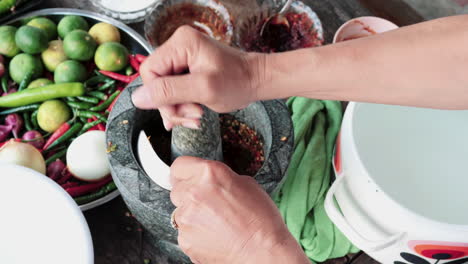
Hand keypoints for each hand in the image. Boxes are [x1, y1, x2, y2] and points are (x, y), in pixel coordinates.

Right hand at [132, 26, 266, 129]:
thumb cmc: (238, 81)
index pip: (150, 71)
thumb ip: (169, 92)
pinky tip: (193, 115)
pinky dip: (182, 106)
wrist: (256, 81)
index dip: (158, 96)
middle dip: (172, 105)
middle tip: (192, 116)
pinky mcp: (187, 69)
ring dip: (178, 108)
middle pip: (156, 82)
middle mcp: (179, 46)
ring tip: (196, 117)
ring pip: (164, 89)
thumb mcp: (203, 89)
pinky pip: (174, 90)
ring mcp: (183, 58)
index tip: (176, 110)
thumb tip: (138, 98)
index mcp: (181, 43)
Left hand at [170, 156, 309, 263]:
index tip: (189, 177)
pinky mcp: (184, 239)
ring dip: (192, 214)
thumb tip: (210, 181)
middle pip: (177, 188)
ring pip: (180, 211)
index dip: (186, 172)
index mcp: (209, 173)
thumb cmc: (261, 219)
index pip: (179, 166)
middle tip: (209, 202)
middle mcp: (193, 193)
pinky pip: (184, 231)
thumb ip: (221, 178)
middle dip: (189, 193)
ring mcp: (186, 218)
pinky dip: (195, 232)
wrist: (262, 252)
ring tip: (216, 222)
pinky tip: (214, 234)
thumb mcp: (247, 184)